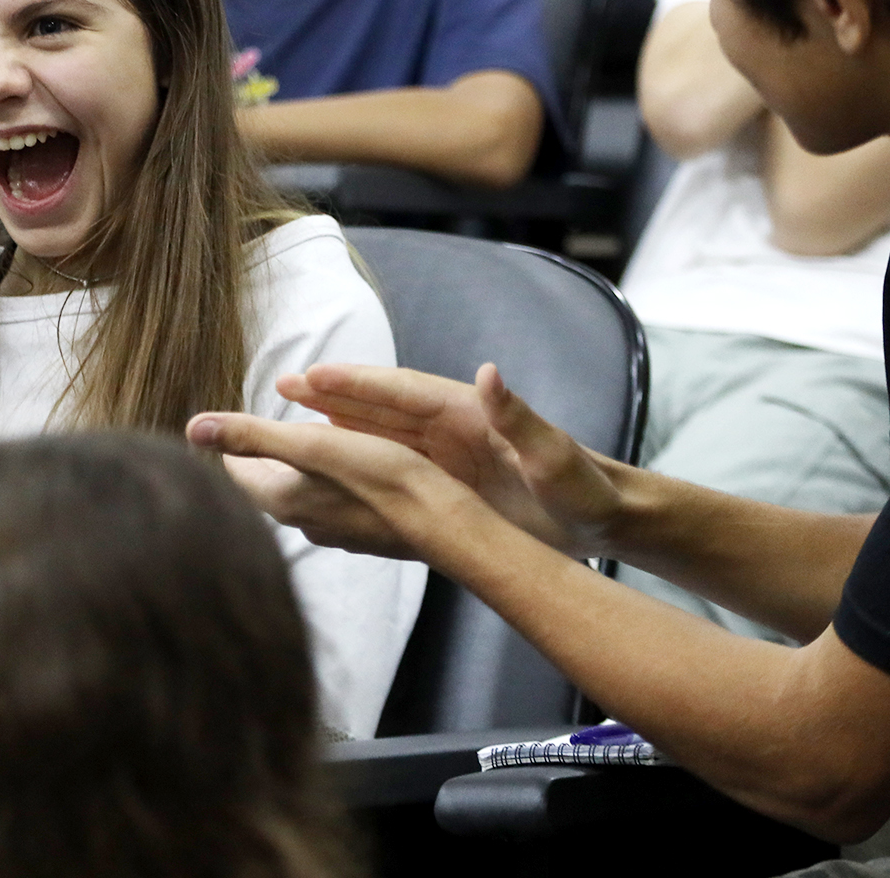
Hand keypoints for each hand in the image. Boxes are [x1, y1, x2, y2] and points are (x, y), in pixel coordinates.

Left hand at [184, 411, 479, 559]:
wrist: (443, 523)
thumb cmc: (378, 478)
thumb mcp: (311, 445)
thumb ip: (251, 435)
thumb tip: (192, 427)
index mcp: (282, 500)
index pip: (237, 470)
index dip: (232, 441)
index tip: (228, 423)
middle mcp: (303, 522)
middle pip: (268, 483)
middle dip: (262, 454)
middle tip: (257, 428)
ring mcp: (335, 532)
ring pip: (303, 493)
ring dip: (298, 467)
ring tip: (298, 443)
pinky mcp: (365, 532)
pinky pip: (335, 501)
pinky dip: (331, 480)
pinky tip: (346, 470)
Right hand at [276, 363, 624, 558]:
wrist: (608, 515)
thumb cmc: (587, 488)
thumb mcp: (556, 458)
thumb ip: (521, 418)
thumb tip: (489, 373)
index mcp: (470, 413)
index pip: (402, 392)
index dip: (354, 384)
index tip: (309, 377)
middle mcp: (453, 425)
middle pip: (380, 406)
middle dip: (331, 394)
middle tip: (282, 385)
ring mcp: (450, 451)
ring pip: (381, 432)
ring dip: (338, 423)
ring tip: (293, 417)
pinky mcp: (452, 477)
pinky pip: (395, 463)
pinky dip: (362, 457)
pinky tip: (335, 461)